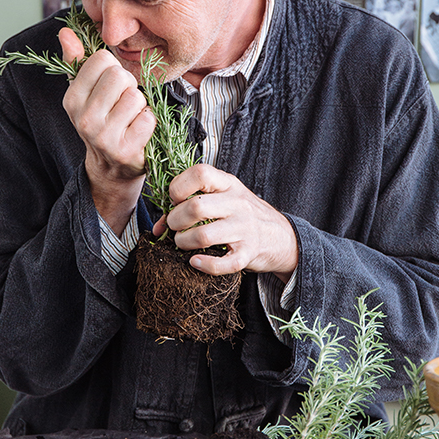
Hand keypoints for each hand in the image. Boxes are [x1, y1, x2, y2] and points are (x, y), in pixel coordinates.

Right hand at [59, 27, 155, 231]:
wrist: (111, 168)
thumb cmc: (103, 121)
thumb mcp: (86, 93)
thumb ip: (77, 60)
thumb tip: (65, 31)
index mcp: (72, 99)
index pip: (102, 59)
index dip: (113, 70)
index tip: (110, 88)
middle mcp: (84, 118)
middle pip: (120, 76)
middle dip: (129, 86)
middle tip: (123, 105)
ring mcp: (104, 137)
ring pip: (136, 96)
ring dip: (140, 106)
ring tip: (130, 119)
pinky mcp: (126, 151)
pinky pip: (149, 118)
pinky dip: (149, 122)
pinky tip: (139, 132)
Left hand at [153, 163, 298, 280]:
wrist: (281, 236)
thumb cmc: (242, 214)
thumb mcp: (224, 198)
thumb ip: (193, 202)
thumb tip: (158, 227)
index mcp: (228, 184)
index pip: (200, 173)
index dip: (178, 187)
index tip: (174, 200)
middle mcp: (238, 203)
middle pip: (195, 207)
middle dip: (175, 220)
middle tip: (174, 226)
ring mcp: (245, 228)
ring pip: (203, 235)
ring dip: (183, 242)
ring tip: (182, 243)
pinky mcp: (248, 253)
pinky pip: (222, 263)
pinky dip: (204, 265)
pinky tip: (195, 261)